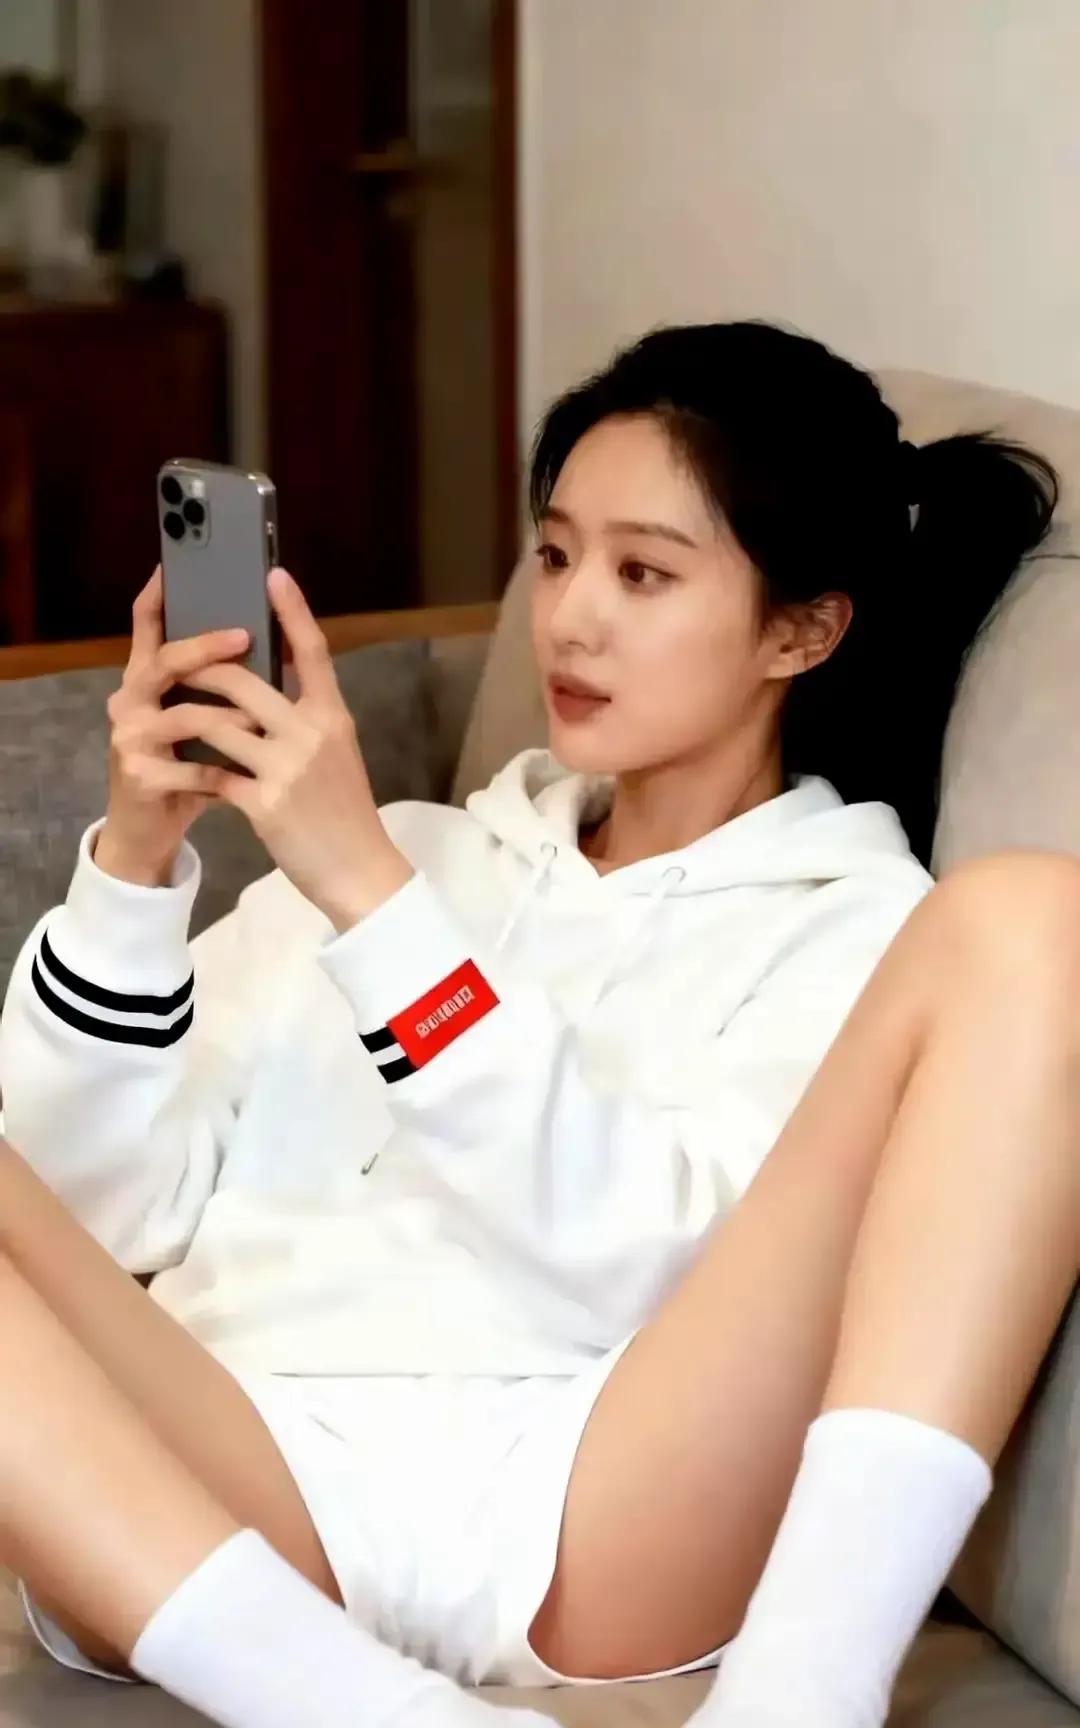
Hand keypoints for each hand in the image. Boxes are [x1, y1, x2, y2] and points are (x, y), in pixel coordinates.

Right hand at [99, 568, 256, 884]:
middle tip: (244, 634)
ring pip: (180, 714)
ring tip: (263, 717)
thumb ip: (222, 687)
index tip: (178, 566)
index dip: (161, 595)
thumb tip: (274, 642)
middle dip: (204, 647)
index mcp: (147, 680)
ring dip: (227, 714)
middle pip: (163, 661)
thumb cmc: (185, 770)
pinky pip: (187, 767)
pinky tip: (246, 773)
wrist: (149, 831)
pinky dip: (220, 769)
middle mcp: (130, 701)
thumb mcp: (202, 721)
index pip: (148, 626)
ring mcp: (129, 738)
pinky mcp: (138, 777)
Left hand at [178, 567, 413, 928]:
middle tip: (176, 663)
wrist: (360, 871)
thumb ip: (308, 719)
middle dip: (201, 669)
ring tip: (160, 715)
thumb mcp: (338, 755)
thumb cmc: (345, 812)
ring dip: (182, 718)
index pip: (313, 651)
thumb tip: (270, 690)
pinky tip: (175, 769)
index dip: (292, 610)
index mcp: (334, 717)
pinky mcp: (265, 803)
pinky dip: (189, 771)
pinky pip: (212, 774)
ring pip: (218, 723)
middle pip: (244, 681)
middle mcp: (313, 734)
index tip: (273, 575)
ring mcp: (289, 768)